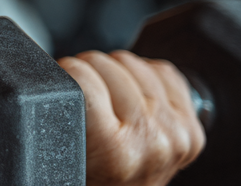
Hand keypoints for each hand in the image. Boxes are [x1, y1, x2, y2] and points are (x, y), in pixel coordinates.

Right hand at [58, 50, 204, 185]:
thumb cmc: (87, 180)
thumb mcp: (62, 151)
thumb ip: (61, 112)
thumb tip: (50, 71)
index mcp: (113, 149)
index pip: (82, 77)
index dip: (66, 73)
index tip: (63, 85)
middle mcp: (151, 140)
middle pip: (108, 65)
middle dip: (89, 73)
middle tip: (84, 96)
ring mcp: (176, 134)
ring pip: (134, 65)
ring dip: (116, 74)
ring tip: (106, 99)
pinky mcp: (190, 129)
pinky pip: (164, 74)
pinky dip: (146, 78)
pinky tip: (133, 98)